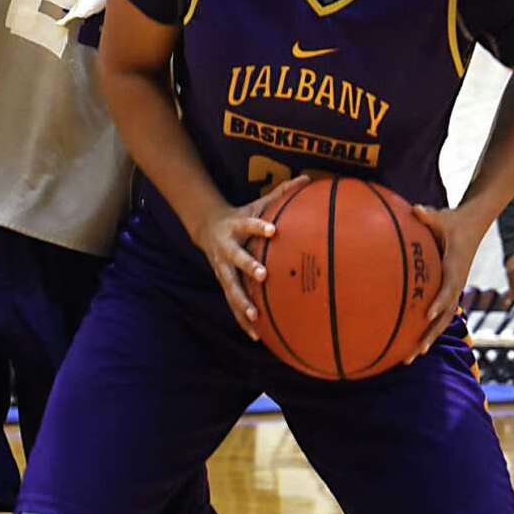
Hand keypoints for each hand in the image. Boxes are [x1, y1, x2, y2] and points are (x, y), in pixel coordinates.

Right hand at [193, 176, 308, 337]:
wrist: (207, 228)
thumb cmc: (242, 216)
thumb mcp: (257, 203)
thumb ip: (281, 194)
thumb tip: (306, 178)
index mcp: (236, 227)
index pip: (249, 224)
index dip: (259, 227)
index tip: (272, 230)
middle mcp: (227, 249)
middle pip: (236, 259)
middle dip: (248, 267)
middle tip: (263, 275)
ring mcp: (223, 269)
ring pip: (231, 287)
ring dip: (242, 302)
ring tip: (256, 316)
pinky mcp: (224, 284)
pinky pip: (233, 304)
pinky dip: (243, 320)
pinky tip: (256, 335)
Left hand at [410, 204, 483, 357]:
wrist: (472, 226)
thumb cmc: (453, 221)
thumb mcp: (443, 217)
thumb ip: (429, 216)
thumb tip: (416, 209)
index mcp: (456, 268)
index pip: (449, 288)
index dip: (439, 302)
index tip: (427, 316)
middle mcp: (456, 283)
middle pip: (446, 316)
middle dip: (430, 335)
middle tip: (415, 352)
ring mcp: (453, 290)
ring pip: (442, 321)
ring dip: (428, 339)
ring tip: (410, 357)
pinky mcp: (448, 292)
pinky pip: (438, 314)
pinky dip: (427, 329)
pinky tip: (410, 342)